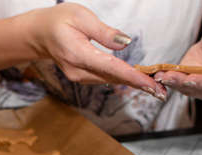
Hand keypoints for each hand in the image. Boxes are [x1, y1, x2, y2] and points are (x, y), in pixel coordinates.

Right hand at [25, 3, 165, 99]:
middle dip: (138, 84)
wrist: (39, 34)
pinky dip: (121, 79)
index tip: (151, 84)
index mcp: (78, 54)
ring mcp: (78, 76)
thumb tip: (125, 43)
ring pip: (109, 80)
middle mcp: (78, 71)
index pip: (111, 68)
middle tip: (162, 91)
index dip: (133, 76)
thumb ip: (104, 32)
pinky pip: (104, 78)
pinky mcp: (81, 77)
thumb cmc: (59, 21)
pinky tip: (136, 80)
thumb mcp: (81, 17)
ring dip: (132, 83)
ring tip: (154, 87)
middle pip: (113, 78)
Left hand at [154, 22, 201, 100]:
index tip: (189, 79)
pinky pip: (175, 82)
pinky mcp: (186, 83)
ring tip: (158, 76)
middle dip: (179, 83)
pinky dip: (165, 78)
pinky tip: (156, 73)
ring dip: (169, 82)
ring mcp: (199, 88)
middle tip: (165, 78)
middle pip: (195, 89)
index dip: (201, 82)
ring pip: (183, 87)